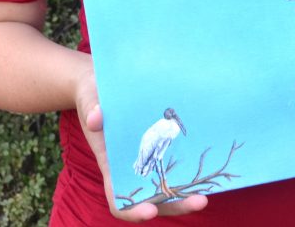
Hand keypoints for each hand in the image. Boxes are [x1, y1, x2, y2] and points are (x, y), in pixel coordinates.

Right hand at [75, 67, 207, 220]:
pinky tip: (202, 169)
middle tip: (199, 201)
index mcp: (109, 162)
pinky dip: (185, 171)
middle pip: (151, 198)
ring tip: (205, 195)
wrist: (99, 82)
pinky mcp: (156, 143)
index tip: (150, 210)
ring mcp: (143, 156)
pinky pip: (170, 163)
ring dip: (183, 194)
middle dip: (174, 206)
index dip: (132, 211)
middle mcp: (127, 165)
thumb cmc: (91, 93)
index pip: (117, 198)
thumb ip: (91, 107)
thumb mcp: (89, 97)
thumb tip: (95, 119)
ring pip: (164, 186)